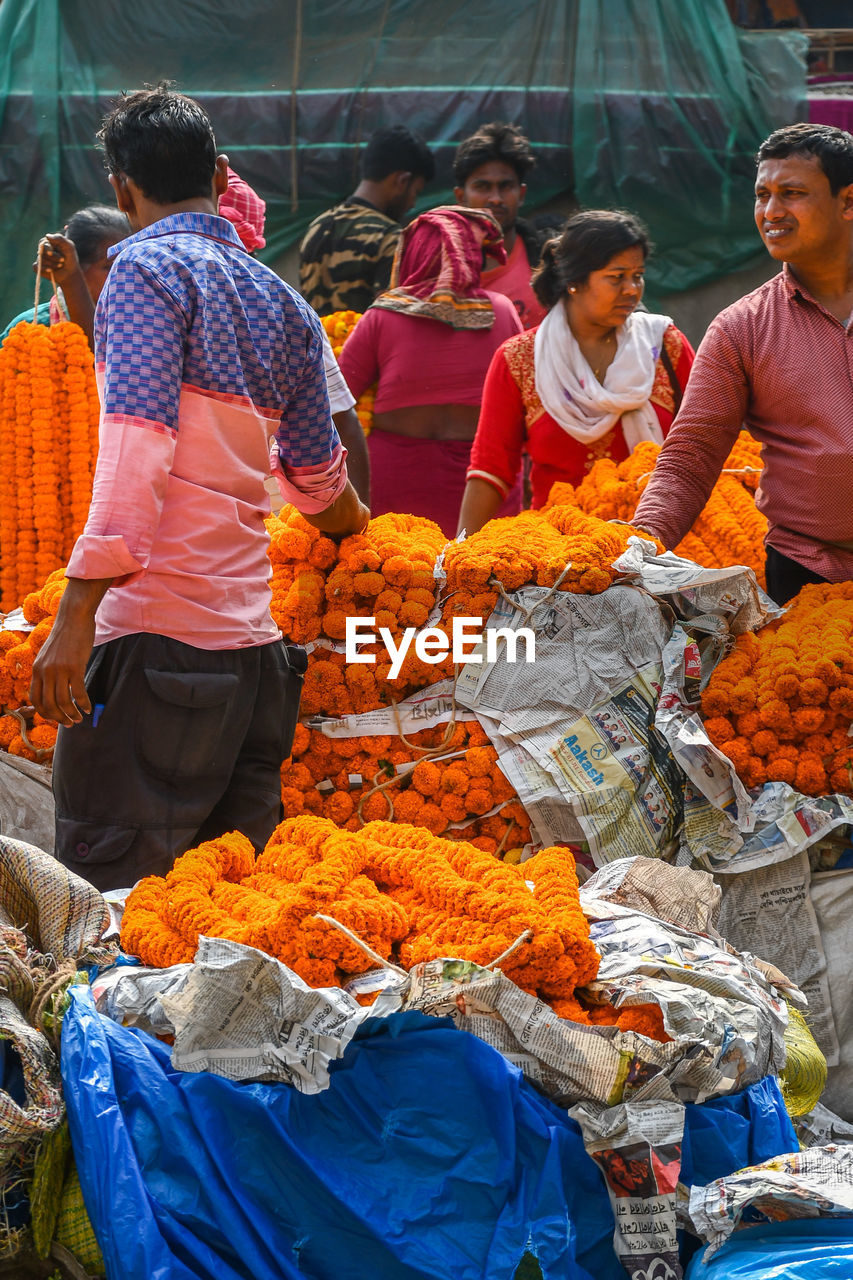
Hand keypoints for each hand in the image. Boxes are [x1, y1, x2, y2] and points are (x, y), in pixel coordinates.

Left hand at [29, 577, 111, 724]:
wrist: (74, 617)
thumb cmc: (66, 635)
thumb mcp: (50, 655)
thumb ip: (49, 670)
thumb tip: (55, 687)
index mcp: (37, 669)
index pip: (35, 699)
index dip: (45, 713)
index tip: (56, 718)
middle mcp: (45, 671)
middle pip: (48, 704)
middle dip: (59, 718)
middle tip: (69, 723)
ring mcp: (59, 669)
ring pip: (63, 702)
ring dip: (72, 714)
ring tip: (79, 718)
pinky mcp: (74, 667)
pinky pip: (78, 693)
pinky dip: (84, 704)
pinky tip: (89, 708)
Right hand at [33, 233, 80, 288]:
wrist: (70, 272)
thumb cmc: (70, 257)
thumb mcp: (69, 247)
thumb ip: (60, 239)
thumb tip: (47, 236)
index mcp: (48, 243)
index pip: (42, 243)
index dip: (48, 248)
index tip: (54, 253)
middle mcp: (42, 250)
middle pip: (42, 252)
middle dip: (54, 257)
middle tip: (63, 260)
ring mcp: (40, 259)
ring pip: (41, 261)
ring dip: (52, 264)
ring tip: (60, 265)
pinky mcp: (39, 267)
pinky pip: (36, 267)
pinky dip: (44, 269)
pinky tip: (50, 270)